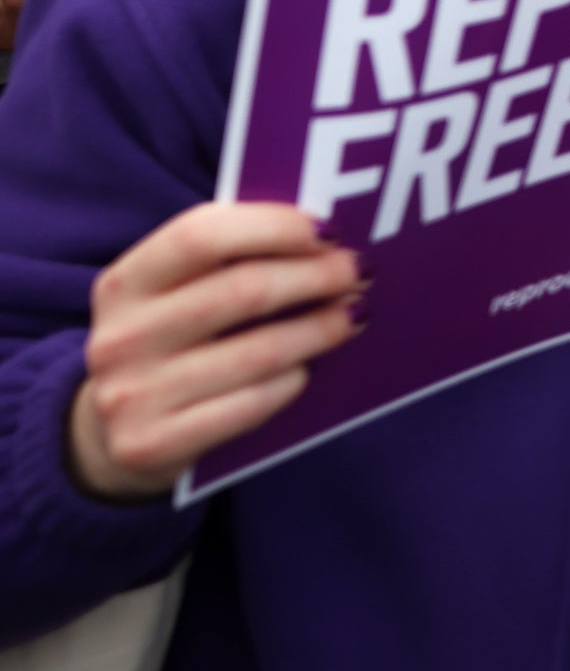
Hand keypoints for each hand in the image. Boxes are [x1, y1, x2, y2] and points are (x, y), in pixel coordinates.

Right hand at [67, 202, 360, 501]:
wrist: (108, 438)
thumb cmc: (168, 346)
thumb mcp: (173, 297)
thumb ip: (228, 261)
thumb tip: (324, 239)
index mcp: (123, 285)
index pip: (201, 235)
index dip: (274, 226)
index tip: (329, 231)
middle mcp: (120, 338)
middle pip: (244, 290)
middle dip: (317, 276)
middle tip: (359, 271)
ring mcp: (133, 396)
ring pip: (260, 351)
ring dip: (322, 329)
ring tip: (354, 314)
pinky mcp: (154, 444)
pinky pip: (253, 403)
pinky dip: (294, 380)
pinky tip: (311, 367)